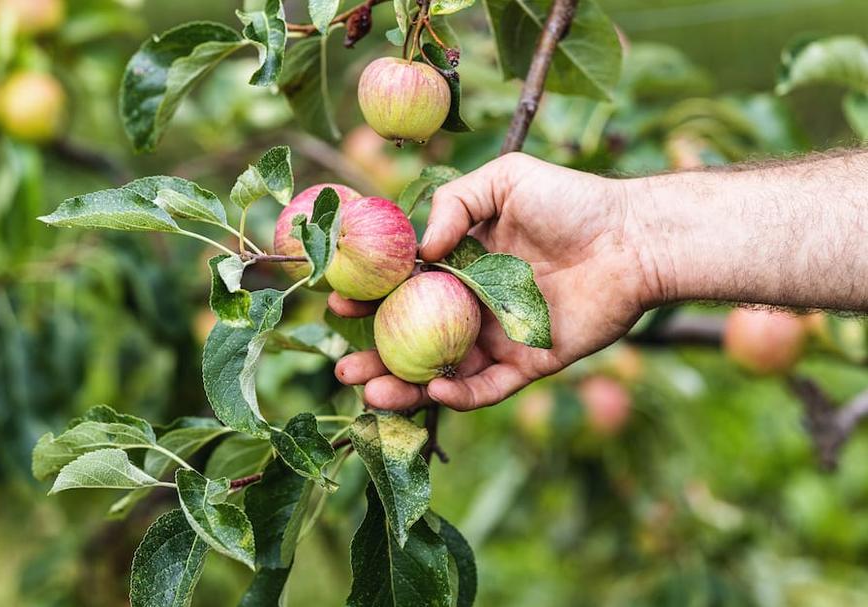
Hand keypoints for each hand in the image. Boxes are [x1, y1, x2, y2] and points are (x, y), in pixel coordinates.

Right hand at [331, 152, 661, 410]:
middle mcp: (474, 305)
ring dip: (404, 385)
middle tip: (344, 365)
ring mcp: (500, 337)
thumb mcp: (505, 179)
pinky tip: (432, 388)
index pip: (405, 287)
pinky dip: (458, 394)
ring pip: (442, 369)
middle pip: (415, 337)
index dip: (371, 297)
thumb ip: (454, 203)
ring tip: (370, 390)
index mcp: (463, 264)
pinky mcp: (529, 364)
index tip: (338, 300)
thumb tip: (419, 249)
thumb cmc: (570, 201)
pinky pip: (487, 387)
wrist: (631, 238)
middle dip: (375, 355)